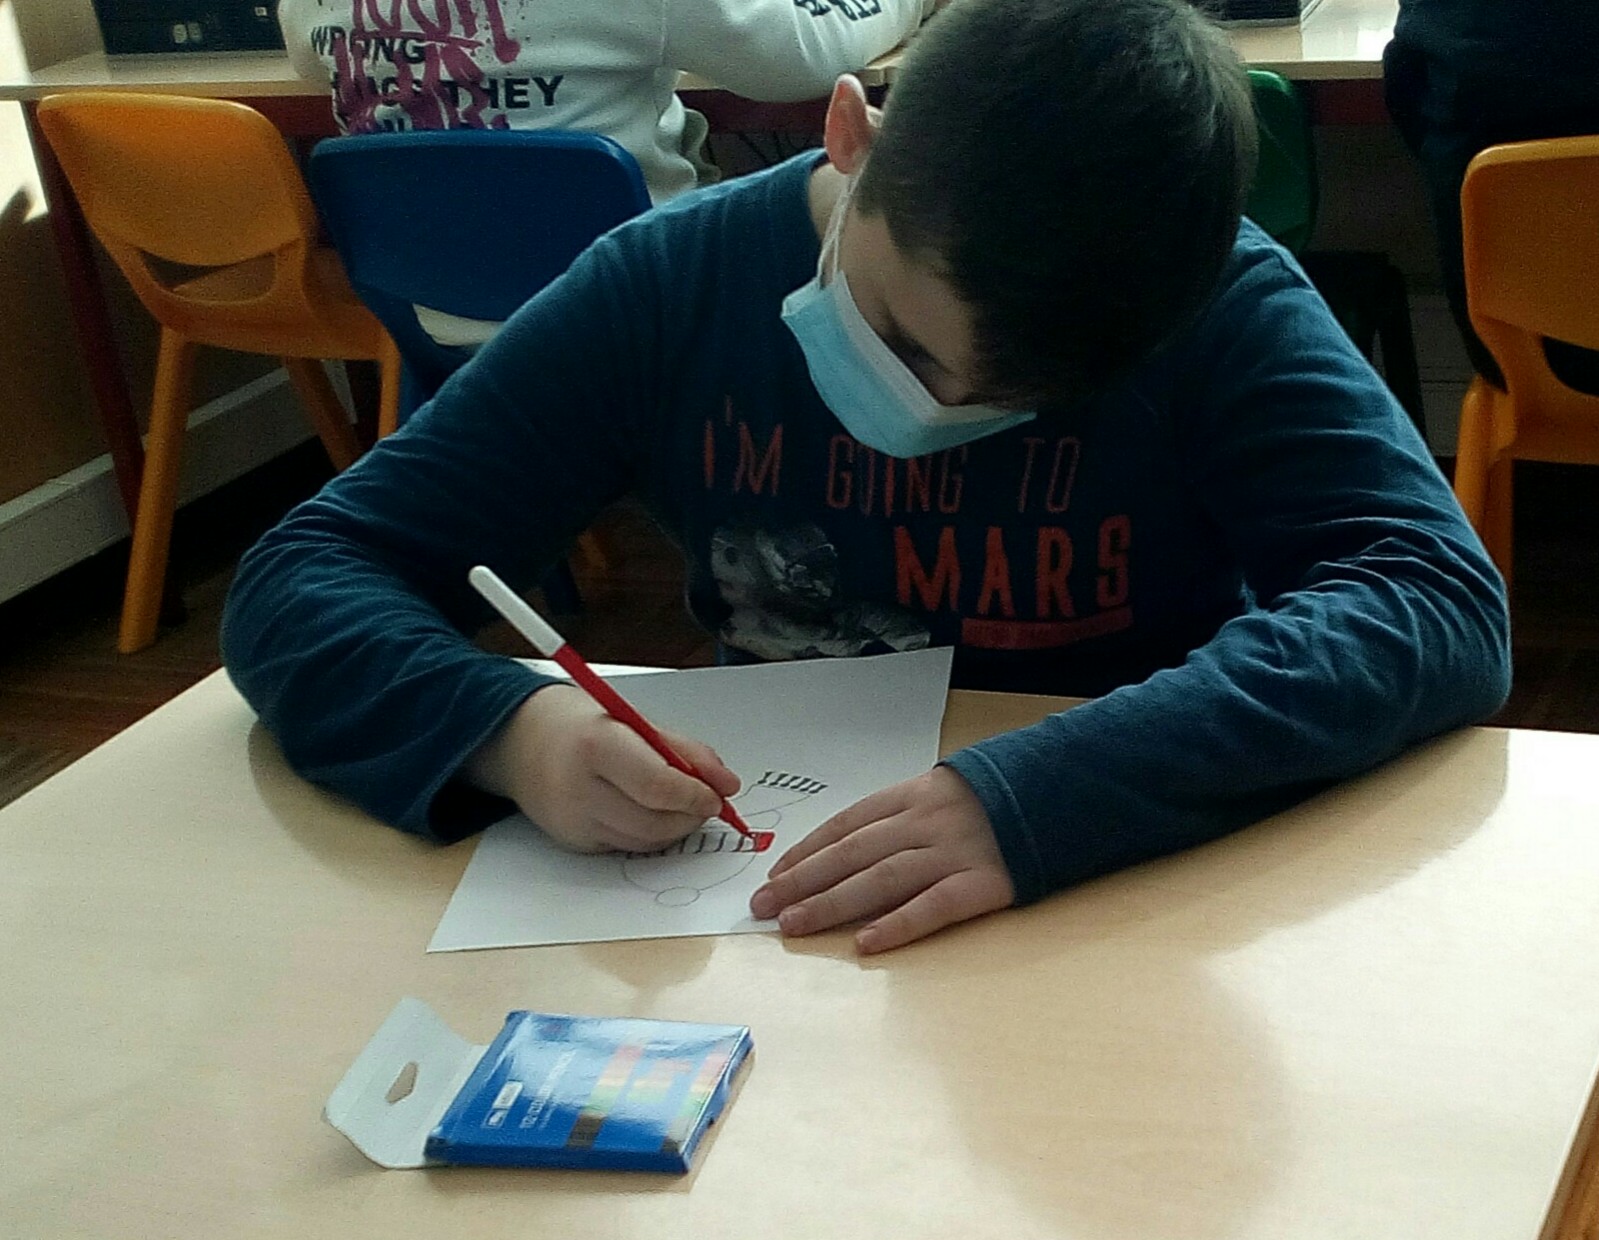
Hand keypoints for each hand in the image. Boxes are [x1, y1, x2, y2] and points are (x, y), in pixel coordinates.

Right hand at [464, 685, 740, 852]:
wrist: (523, 742)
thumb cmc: (582, 725)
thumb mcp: (634, 720)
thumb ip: (685, 750)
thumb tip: (726, 784)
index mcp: (596, 745)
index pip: (657, 785)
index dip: (695, 795)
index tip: (718, 794)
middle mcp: (580, 788)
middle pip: (654, 821)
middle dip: (692, 816)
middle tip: (707, 802)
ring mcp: (575, 821)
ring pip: (646, 841)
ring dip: (676, 828)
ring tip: (683, 805)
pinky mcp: (575, 843)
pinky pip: (628, 847)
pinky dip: (651, 834)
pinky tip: (652, 812)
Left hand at [749, 766, 1013, 953]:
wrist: (1064, 792)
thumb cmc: (995, 798)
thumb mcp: (942, 789)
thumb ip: (899, 813)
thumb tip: (845, 844)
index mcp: (911, 796)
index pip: (845, 825)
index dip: (805, 851)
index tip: (773, 876)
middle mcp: (924, 823)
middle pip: (852, 854)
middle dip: (802, 881)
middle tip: (764, 906)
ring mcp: (953, 852)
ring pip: (880, 879)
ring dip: (832, 903)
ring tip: (795, 924)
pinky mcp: (984, 884)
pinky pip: (933, 906)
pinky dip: (897, 924)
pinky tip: (865, 942)